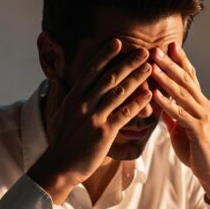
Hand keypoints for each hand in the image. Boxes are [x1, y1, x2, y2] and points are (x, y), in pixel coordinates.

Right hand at [28, 39, 153, 203]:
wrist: (59, 166)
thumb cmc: (63, 141)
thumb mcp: (61, 114)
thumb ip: (67, 96)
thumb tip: (60, 80)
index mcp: (73, 97)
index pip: (91, 70)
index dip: (105, 55)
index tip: (118, 42)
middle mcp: (82, 104)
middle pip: (108, 78)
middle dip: (128, 63)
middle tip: (144, 52)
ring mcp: (93, 117)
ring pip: (118, 93)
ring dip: (136, 79)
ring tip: (150, 69)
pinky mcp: (103, 133)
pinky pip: (124, 115)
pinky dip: (137, 104)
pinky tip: (149, 96)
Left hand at [150, 42, 209, 204]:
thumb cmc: (196, 149)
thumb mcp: (181, 127)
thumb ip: (173, 113)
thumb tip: (161, 101)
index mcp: (199, 103)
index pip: (190, 77)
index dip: (181, 61)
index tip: (170, 45)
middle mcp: (203, 106)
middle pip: (186, 80)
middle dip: (171, 63)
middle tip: (157, 49)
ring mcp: (202, 117)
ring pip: (183, 94)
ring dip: (167, 79)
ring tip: (153, 66)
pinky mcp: (198, 131)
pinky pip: (180, 114)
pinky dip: (167, 103)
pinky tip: (155, 95)